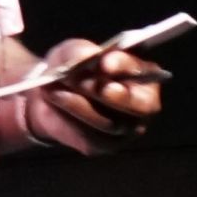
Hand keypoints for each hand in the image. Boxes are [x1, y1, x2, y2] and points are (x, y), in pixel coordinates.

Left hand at [5, 40, 162, 153]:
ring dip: (80, 106)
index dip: (125, 67)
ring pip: (110, 123)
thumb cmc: (72, 67)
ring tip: (55, 90)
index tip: (106, 62)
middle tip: (81, 82)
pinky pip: (92, 137)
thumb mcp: (72, 51)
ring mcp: (127, 130)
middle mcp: (142, 105)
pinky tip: (55, 103)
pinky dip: (71, 120)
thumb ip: (82, 51)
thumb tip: (90, 57)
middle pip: (138, 106)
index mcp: (144, 75)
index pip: (145, 72)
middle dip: (106, 92)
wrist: (51, 93)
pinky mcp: (104, 145)